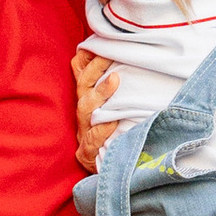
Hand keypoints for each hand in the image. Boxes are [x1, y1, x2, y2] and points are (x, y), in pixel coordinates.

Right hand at [70, 46, 121, 178]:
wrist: (108, 174)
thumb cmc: (116, 137)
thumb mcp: (117, 110)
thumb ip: (119, 89)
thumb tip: (135, 62)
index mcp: (88, 99)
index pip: (80, 71)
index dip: (86, 56)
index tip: (99, 41)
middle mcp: (83, 113)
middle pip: (83, 85)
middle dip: (96, 67)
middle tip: (112, 54)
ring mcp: (84, 133)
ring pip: (85, 108)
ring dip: (100, 93)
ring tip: (115, 80)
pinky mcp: (88, 153)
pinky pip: (93, 139)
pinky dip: (102, 130)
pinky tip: (113, 121)